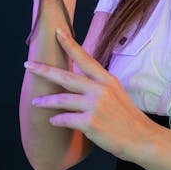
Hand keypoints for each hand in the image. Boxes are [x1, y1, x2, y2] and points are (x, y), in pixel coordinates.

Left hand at [24, 28, 151, 160]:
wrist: (142, 138)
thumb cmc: (128, 119)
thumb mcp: (117, 94)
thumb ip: (98, 87)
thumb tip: (78, 85)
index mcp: (107, 80)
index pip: (85, 58)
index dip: (70, 44)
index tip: (58, 32)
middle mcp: (100, 90)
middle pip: (66, 77)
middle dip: (44, 70)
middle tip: (28, 65)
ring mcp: (95, 106)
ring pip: (62, 100)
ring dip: (46, 102)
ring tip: (35, 102)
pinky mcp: (90, 123)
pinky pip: (65, 119)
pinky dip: (57, 120)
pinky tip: (54, 121)